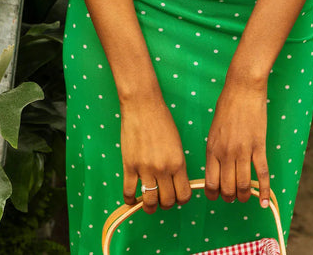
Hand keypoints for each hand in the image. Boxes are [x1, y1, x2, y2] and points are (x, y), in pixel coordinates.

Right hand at [121, 96, 191, 213]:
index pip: (183, 195)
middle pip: (167, 201)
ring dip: (150, 206)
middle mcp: (163, 169)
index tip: (177, 196)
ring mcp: (145, 169)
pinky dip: (130, 200)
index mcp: (178, 162)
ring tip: (149, 203)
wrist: (143, 106)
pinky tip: (132, 198)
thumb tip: (175, 181)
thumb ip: (177, 163)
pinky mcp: (129, 166)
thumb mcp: (177, 142)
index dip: (181, 199)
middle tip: (162, 198)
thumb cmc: (162, 120)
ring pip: (149, 201)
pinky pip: (128, 192)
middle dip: (166, 203)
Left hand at [205, 78, 270, 207]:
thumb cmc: (227, 105)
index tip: (217, 196)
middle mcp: (226, 153)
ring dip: (244, 196)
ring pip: (243, 185)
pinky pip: (262, 174)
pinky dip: (264, 191)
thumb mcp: (214, 129)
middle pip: (227, 187)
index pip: (210, 182)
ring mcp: (243, 151)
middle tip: (232, 196)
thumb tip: (217, 169)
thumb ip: (215, 150)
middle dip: (230, 197)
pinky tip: (264, 201)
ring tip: (245, 197)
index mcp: (212, 148)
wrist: (243, 89)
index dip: (213, 194)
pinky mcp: (258, 146)